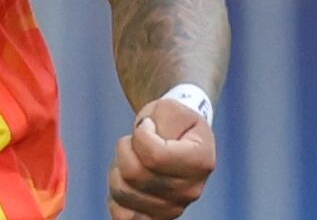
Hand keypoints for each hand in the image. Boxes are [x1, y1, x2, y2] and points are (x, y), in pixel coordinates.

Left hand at [107, 98, 215, 219]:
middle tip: (134, 141)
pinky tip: (126, 180)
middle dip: (125, 149)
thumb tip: (146, 136)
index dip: (141, 135)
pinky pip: (122, 215)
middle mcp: (191, 190)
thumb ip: (162, 120)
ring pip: (123, 192)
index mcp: (200, 161)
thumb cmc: (172, 121)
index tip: (147, 126)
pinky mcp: (155, 218)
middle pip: (135, 174)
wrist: (176, 137)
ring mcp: (173, 208)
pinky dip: (116, 196)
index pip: (155, 156)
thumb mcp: (172, 108)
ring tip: (131, 158)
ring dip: (117, 168)